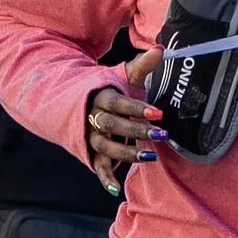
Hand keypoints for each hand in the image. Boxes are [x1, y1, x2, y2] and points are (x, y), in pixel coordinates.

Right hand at [86, 46, 165, 191]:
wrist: (76, 103)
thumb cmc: (108, 91)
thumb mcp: (122, 77)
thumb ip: (141, 67)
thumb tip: (160, 49)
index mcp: (100, 97)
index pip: (117, 103)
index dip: (135, 108)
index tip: (157, 112)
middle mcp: (92, 118)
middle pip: (111, 125)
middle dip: (136, 130)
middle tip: (161, 133)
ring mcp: (91, 137)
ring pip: (106, 146)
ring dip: (127, 152)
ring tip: (149, 156)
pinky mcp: (92, 153)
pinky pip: (97, 167)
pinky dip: (105, 178)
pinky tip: (116, 188)